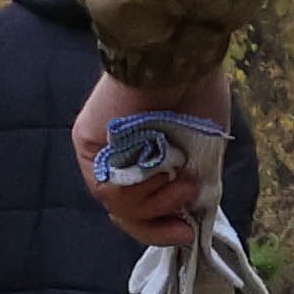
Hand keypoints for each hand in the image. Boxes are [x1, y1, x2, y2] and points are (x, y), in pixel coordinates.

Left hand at [75, 69, 226, 237]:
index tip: (186, 232)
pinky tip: (157, 167)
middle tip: (184, 206)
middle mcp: (119, 157)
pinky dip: (138, 188)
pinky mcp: (88, 146)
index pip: (141, 207)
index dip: (160, 229)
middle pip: (127, 212)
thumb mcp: (205, 151)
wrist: (182, 61)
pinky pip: (108, 190)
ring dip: (155, 199)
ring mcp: (101, 153)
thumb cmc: (199, 94)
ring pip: (118, 206)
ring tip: (176, 176)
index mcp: (146, 157)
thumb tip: (187, 214)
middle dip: (159, 219)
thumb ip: (191, 183)